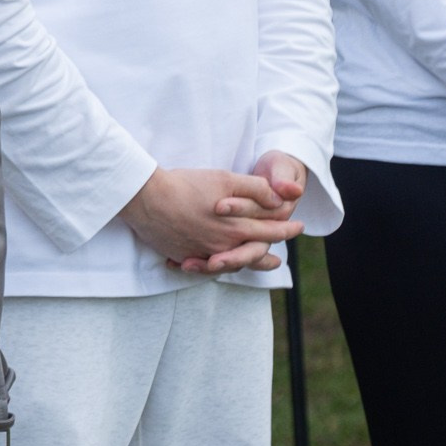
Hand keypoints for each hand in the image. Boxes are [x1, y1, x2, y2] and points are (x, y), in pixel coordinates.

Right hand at [167, 154, 308, 274]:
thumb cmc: (186, 185)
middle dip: (274, 245)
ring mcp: (204, 253)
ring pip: (234, 262)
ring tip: (267, 262)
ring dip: (252, 262)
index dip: (286, 227)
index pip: (270, 230)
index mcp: (236, 227)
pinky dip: (221, 266)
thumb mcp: (224, 178)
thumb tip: (278, 199)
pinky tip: (222, 265)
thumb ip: (254, 189)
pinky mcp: (186, 256)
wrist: (146, 199)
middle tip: (285, 249)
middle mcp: (223, 245)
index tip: (299, 226)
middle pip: (255, 249)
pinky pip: (209, 267)